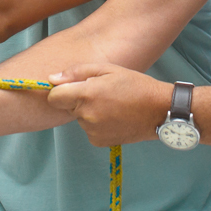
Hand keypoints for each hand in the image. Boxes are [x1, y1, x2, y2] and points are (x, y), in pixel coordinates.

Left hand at [47, 64, 171, 146]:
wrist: (158, 110)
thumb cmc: (135, 85)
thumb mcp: (108, 69)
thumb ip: (77, 72)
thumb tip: (52, 78)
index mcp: (86, 95)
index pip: (54, 97)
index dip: (60, 91)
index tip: (71, 87)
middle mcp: (86, 115)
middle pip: (68, 107)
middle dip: (78, 99)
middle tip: (102, 92)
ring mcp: (92, 131)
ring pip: (80, 118)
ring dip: (89, 111)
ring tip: (112, 104)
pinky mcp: (99, 141)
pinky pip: (89, 129)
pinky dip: (97, 123)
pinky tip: (114, 116)